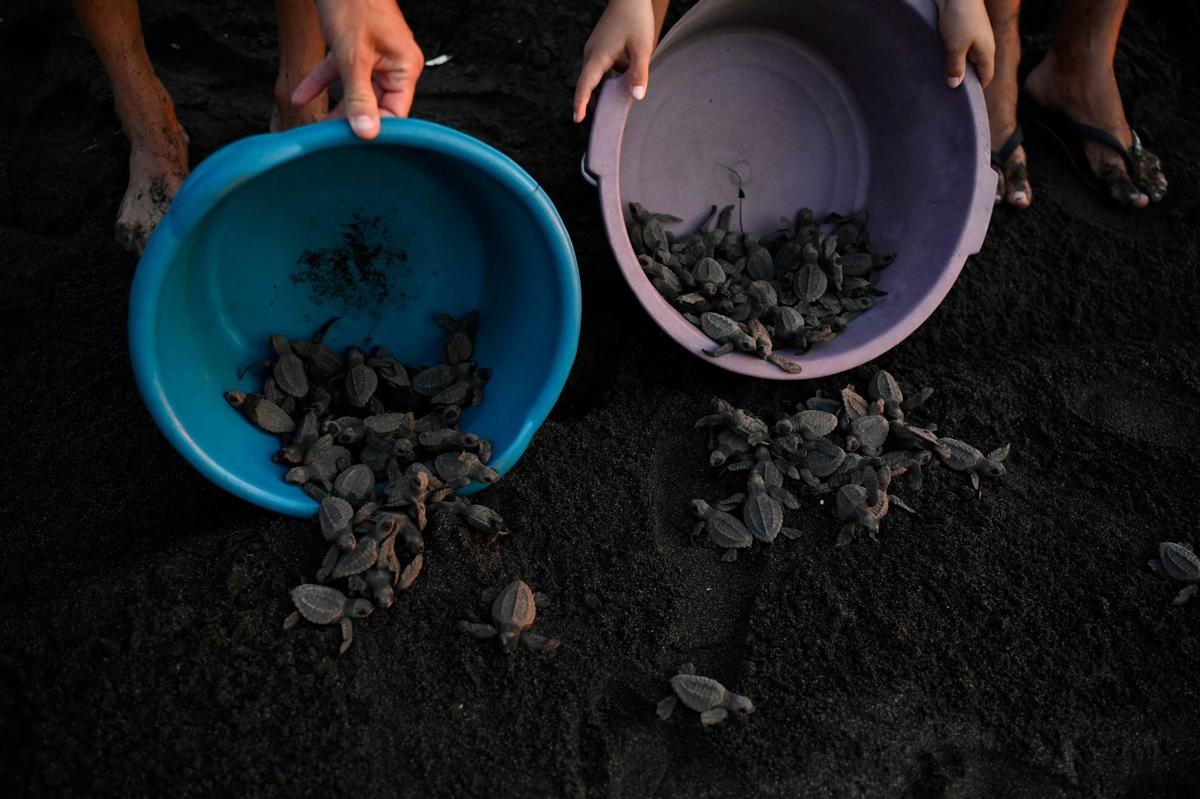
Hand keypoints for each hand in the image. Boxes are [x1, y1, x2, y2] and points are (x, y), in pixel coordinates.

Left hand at [293, 0, 423, 139]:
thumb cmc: (354, 3)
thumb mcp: (353, 56)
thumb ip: (359, 96)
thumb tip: (367, 132)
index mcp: (405, 68)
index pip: (395, 113)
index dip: (375, 128)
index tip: (353, 142)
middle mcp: (394, 65)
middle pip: (374, 104)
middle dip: (349, 119)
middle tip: (328, 137)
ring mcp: (376, 57)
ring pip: (356, 90)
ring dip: (333, 105)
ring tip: (314, 124)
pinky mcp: (357, 49)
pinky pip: (341, 73)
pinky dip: (322, 83)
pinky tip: (301, 95)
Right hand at [573, 0, 657, 122]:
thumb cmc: (635, 18)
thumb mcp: (642, 47)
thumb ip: (639, 73)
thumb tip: (636, 97)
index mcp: (598, 56)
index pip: (585, 84)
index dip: (580, 103)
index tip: (577, 119)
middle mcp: (591, 54)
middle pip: (589, 83)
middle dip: (593, 100)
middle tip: (604, 118)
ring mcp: (594, 49)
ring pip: (598, 75)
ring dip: (607, 85)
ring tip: (619, 94)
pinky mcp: (600, 46)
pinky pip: (603, 67)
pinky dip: (612, 74)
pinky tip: (627, 70)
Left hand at [934, 0, 994, 88]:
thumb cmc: (959, 18)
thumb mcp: (956, 47)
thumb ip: (955, 67)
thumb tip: (955, 86)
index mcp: (986, 52)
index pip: (985, 77)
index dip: (975, 90)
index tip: (960, 101)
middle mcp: (982, 46)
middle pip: (974, 69)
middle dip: (961, 79)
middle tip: (945, 93)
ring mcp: (972, 37)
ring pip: (963, 58)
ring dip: (952, 66)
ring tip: (938, 79)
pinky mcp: (961, 30)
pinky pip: (956, 48)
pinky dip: (948, 55)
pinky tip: (936, 61)